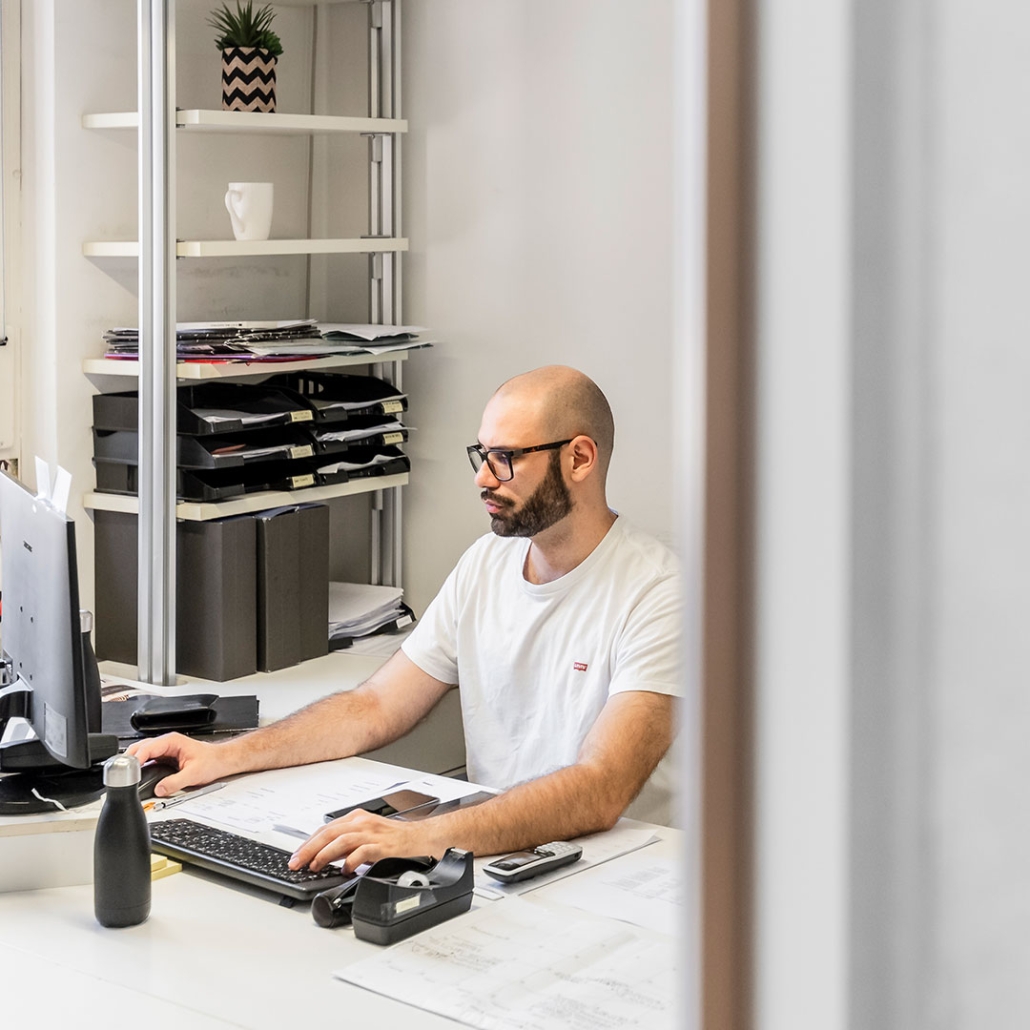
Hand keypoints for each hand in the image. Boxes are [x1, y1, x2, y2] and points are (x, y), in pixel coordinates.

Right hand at [126, 733, 233, 796]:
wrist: (220, 760)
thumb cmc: (211, 761)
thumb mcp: (194, 774)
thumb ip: (175, 782)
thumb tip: (159, 789)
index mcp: (172, 741)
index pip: (148, 747)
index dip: (136, 758)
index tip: (128, 769)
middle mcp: (166, 743)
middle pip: (140, 747)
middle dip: (129, 758)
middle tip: (120, 772)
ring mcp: (164, 749)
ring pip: (142, 752)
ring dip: (132, 761)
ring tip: (124, 774)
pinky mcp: (164, 757)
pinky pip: (147, 759)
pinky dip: (139, 765)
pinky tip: (134, 774)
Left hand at [289, 810, 434, 874]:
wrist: (423, 837)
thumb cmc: (395, 839)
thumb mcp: (367, 838)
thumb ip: (347, 846)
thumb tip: (324, 858)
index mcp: (357, 818)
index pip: (325, 829)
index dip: (307, 843)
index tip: (295, 857)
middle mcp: (363, 823)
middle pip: (329, 832)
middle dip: (309, 848)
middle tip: (296, 862)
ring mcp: (374, 833)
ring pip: (342, 840)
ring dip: (325, 854)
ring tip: (315, 866)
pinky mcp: (384, 846)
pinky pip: (363, 851)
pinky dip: (351, 862)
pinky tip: (345, 870)